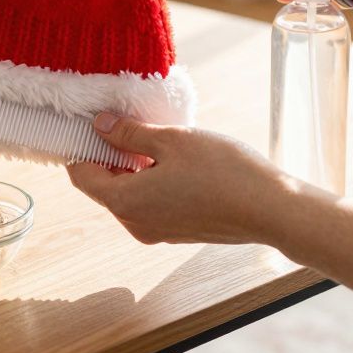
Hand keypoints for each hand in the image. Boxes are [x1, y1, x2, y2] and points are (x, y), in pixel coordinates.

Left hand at [67, 113, 301, 244]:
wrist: (272, 210)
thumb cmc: (222, 171)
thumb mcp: (170, 141)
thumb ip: (129, 134)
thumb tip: (98, 125)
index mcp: (125, 202)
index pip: (81, 175)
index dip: (80, 147)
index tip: (88, 121)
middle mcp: (134, 223)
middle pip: (104, 186)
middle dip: (108, 154)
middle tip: (121, 120)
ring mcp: (157, 231)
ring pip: (128, 194)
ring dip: (131, 166)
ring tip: (150, 135)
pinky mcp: (177, 231)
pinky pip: (150, 203)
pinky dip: (150, 180)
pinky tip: (170, 159)